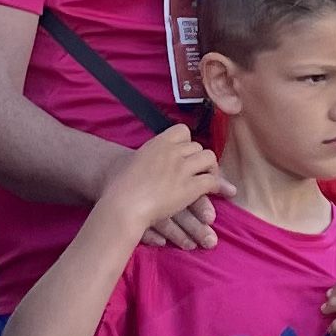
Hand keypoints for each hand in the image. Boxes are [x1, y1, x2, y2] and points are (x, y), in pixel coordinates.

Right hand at [97, 124, 221, 249]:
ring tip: (212, 182)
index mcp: (158, 144)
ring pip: (209, 160)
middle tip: (203, 172)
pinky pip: (211, 182)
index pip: (182, 131)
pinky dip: (217, 188)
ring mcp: (182, 168)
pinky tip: (214, 199)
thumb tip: (152, 167)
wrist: (122, 203)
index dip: (187, 143)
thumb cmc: (119, 187)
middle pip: (198, 146)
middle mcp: (172, 152)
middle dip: (201, 160)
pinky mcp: (190, 187)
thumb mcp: (134, 164)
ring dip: (213, 171)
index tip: (186, 155)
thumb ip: (147, 160)